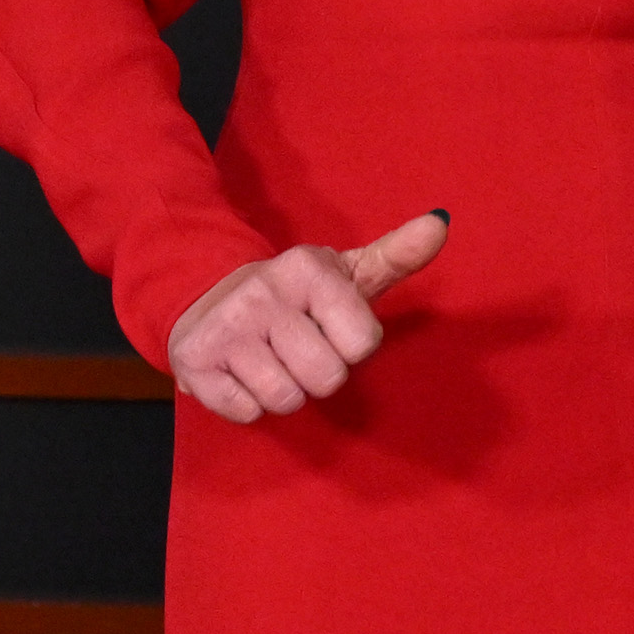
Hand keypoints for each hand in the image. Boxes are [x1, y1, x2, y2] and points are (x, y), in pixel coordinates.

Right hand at [166, 210, 450, 424]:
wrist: (210, 302)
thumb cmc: (298, 298)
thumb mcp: (348, 273)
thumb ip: (398, 254)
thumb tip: (439, 223)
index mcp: (308, 267)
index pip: (363, 342)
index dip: (352, 347)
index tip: (331, 327)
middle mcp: (264, 291)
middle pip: (328, 376)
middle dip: (320, 374)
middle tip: (300, 350)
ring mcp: (226, 326)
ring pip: (287, 397)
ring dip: (286, 391)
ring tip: (272, 361)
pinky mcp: (194, 360)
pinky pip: (247, 411)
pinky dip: (249, 403)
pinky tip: (241, 374)